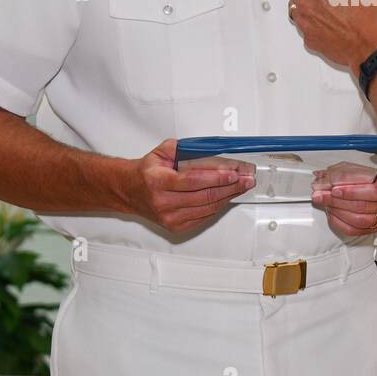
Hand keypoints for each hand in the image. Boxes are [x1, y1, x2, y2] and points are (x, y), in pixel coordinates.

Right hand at [122, 138, 255, 232]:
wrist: (130, 191)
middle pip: (205, 196)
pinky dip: (218, 206)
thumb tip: (210, 149)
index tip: (234, 173)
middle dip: (230, 187)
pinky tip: (227, 196)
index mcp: (158, 182)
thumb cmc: (147, 172)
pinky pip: (204, 217)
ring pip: (207, 208)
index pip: (194, 181)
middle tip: (246, 179)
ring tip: (242, 187)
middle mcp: (163, 203)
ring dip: (228, 197)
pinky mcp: (176, 227)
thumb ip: (183, 148)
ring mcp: (170, 218)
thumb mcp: (161, 152)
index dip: (217, 177)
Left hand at [312, 158, 376, 237]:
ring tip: (325, 204)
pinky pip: (359, 230)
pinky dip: (343, 224)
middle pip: (364, 208)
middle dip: (338, 202)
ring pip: (361, 221)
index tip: (335, 189)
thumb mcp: (376, 158)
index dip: (353, 192)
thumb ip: (358, 163)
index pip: (375, 191)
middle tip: (321, 196)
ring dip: (339, 213)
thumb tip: (329, 170)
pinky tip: (333, 215)